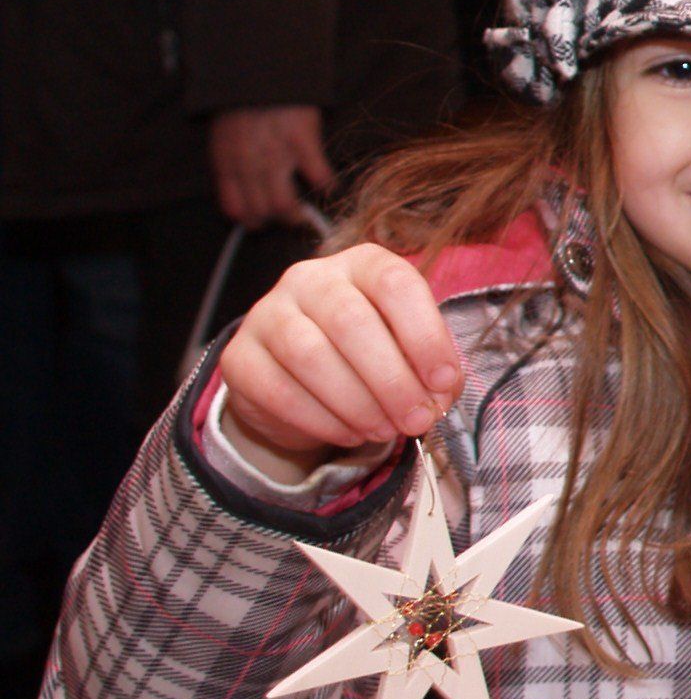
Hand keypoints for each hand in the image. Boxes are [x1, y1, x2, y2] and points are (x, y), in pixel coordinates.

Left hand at [209, 104, 332, 227]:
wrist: (261, 68)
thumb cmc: (243, 105)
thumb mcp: (225, 137)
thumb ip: (232, 169)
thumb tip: (244, 202)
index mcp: (226, 161)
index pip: (236, 209)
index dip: (252, 221)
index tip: (264, 221)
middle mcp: (248, 163)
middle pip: (262, 212)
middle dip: (276, 220)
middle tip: (290, 217)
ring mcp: (275, 154)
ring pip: (285, 206)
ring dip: (299, 215)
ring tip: (308, 213)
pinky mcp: (303, 143)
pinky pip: (319, 179)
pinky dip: (327, 188)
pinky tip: (328, 186)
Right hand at [219, 244, 462, 479]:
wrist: (302, 383)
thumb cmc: (370, 357)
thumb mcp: (409, 353)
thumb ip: (430, 369)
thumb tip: (438, 396)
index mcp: (362, 265)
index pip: (395, 283)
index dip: (425, 335)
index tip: (443, 381)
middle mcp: (310, 278)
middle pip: (350, 321)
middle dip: (392, 380)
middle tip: (416, 419)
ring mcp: (268, 313)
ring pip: (310, 355)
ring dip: (357, 403)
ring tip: (384, 430)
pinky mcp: (239, 357)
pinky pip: (277, 390)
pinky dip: (321, 420)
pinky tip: (350, 433)